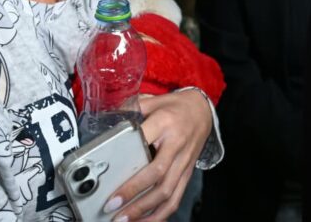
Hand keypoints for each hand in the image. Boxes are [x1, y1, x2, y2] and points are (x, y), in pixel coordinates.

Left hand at [104, 90, 211, 221]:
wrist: (203, 111)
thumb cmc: (175, 107)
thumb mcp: (152, 100)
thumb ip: (131, 110)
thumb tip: (107, 122)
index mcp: (165, 122)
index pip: (145, 142)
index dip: (129, 160)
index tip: (111, 175)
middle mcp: (176, 144)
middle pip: (157, 174)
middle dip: (134, 193)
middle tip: (112, 206)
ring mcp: (184, 162)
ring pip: (168, 191)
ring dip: (145, 210)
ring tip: (125, 220)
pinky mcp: (187, 173)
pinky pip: (176, 198)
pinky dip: (161, 214)